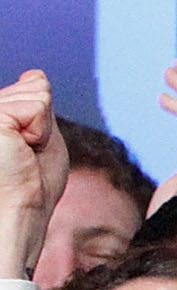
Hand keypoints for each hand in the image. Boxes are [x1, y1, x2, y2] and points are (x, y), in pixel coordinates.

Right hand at [0, 70, 69, 280]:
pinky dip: (40, 131)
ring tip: (21, 154)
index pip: (33, 87)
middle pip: (36, 88)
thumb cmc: (30, 187)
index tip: (29, 150)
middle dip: (45, 123)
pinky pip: (37, 106)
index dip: (45, 121)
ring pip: (37, 93)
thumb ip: (38, 107)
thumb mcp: (42, 139)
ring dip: (41, 129)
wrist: (19, 214)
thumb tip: (34, 75)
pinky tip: (20, 150)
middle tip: (27, 155)